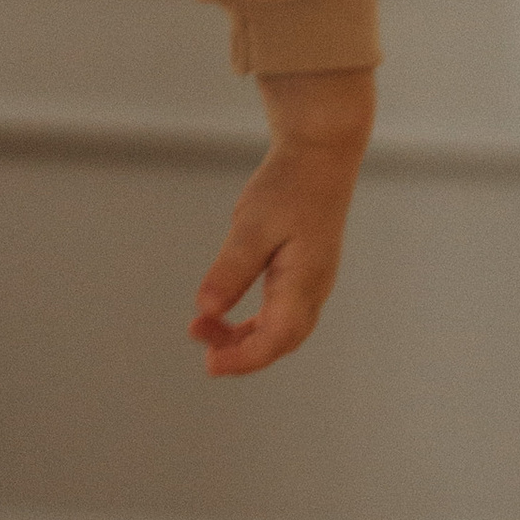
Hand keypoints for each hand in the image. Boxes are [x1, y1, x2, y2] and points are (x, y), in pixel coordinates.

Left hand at [193, 69, 373, 374]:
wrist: (320, 154)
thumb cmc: (288, 185)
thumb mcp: (252, 225)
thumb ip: (231, 270)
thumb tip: (206, 309)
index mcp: (305, 281)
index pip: (276, 339)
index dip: (243, 359)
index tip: (209, 364)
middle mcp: (314, 289)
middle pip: (280, 341)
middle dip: (240, 352)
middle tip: (198, 340)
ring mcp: (313, 282)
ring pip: (281, 330)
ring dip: (243, 337)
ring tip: (202, 327)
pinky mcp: (305, 273)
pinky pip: (281, 312)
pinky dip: (253, 322)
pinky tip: (225, 313)